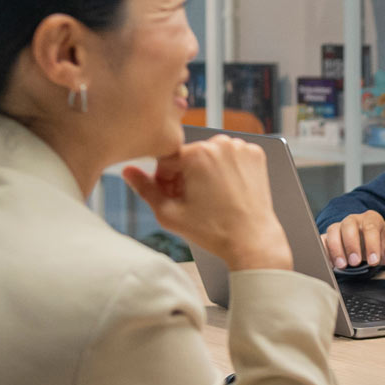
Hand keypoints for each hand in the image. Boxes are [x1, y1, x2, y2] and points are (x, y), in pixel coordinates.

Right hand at [121, 135, 290, 270]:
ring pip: (209, 154)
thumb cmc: (212, 230)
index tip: (173, 198)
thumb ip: (145, 189)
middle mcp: (221, 143)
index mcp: (197, 153)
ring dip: (204, 171)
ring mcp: (241, 147)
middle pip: (188, 156)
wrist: (252, 240)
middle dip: (184, 176)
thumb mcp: (169, 213)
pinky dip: (224, 168)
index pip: (165, 160)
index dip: (164, 182)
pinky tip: (225, 190)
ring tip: (208, 197)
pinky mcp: (256, 154)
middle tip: (191, 201)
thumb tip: (127, 171)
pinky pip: (229, 156)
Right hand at [321, 209, 384, 268]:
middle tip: (355, 262)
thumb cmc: (378, 244)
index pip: (371, 228)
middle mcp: (353, 220)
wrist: (366, 245)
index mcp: (371, 219)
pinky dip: (324, 251)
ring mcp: (339, 227)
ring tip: (342, 265)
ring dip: (336, 249)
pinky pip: (322, 240)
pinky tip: (329, 263)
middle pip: (349, 226)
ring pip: (333, 231)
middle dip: (352, 245)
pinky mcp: (327, 236)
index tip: (373, 261)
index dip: (372, 245)